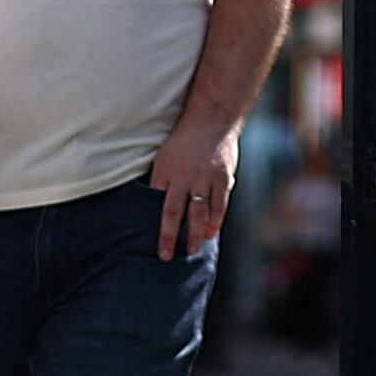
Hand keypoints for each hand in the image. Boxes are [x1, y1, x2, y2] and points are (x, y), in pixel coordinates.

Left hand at [149, 111, 243, 260]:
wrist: (211, 118)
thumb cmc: (184, 140)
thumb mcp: (164, 156)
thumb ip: (161, 180)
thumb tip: (152, 203)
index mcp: (165, 171)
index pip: (157, 204)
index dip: (154, 225)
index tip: (153, 244)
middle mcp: (183, 176)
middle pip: (174, 212)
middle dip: (170, 237)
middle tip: (167, 257)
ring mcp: (205, 177)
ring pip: (199, 212)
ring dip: (194, 233)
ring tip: (191, 250)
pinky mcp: (223, 177)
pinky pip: (219, 204)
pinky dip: (215, 220)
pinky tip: (210, 233)